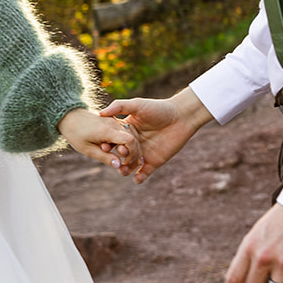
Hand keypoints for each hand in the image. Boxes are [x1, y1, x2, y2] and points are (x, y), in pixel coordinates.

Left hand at [58, 109, 140, 174]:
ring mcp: (115, 120)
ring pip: (131, 134)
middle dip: (134, 152)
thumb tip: (118, 166)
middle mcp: (114, 123)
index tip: (127, 162)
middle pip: (133, 138)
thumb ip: (104, 158)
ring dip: (132, 147)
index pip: (129, 140)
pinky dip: (128, 141)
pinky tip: (123, 151)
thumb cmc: (76, 134)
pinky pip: (126, 131)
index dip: (132, 153)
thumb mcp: (88, 150)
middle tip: (128, 165)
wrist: (69, 116)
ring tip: (127, 160)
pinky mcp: (114, 120)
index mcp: (107, 131)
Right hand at [98, 87, 212, 182]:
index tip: (104, 148)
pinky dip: (139, 178)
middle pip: (119, 155)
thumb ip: (119, 106)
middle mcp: (133, 144)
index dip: (108, 145)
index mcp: (126, 132)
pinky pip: (143, 173)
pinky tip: (137, 178)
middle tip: (115, 161)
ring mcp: (143, 154)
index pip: (113, 141)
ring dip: (125, 170)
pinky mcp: (154, 162)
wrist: (181, 117)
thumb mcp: (137, 104)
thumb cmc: (159, 108)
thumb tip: (101, 113)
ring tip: (123, 171)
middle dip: (115, 160)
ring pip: (129, 166)